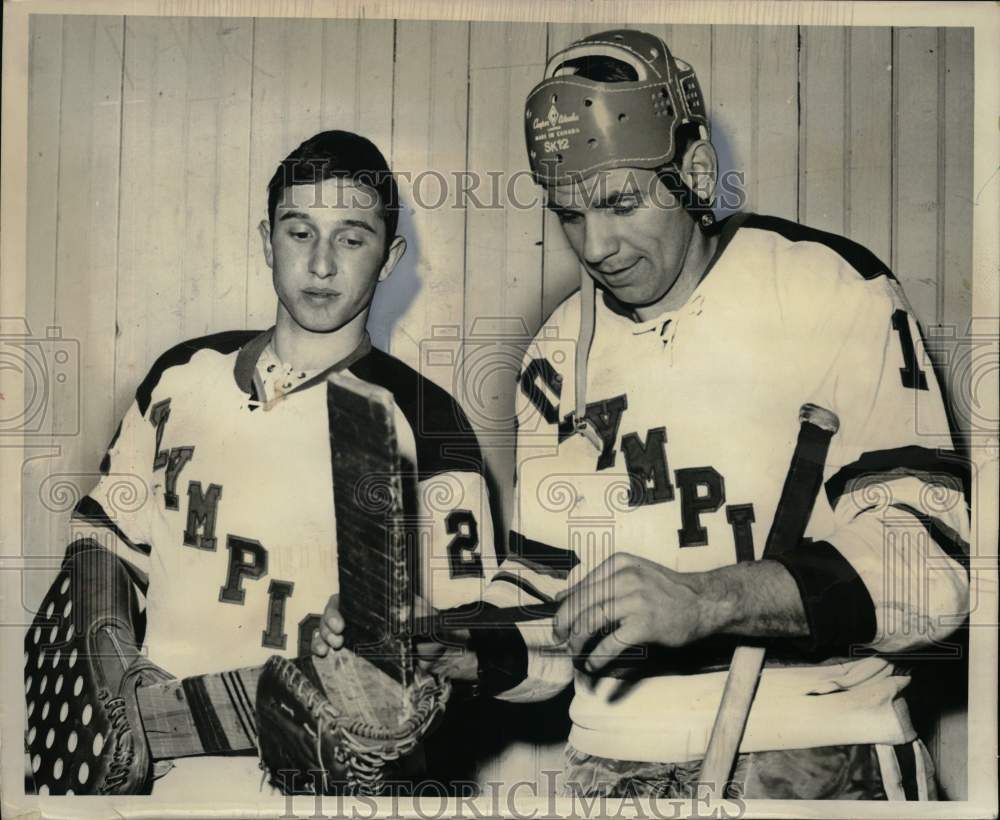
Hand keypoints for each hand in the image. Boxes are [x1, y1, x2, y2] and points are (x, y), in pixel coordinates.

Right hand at [310, 593, 477, 680]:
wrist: (436, 656)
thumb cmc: (430, 630)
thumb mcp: (425, 618)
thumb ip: (415, 615)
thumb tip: (403, 617)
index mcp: (374, 603)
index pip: (346, 598)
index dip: (336, 608)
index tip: (340, 624)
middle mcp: (361, 616)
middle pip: (332, 613)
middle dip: (327, 624)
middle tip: (338, 638)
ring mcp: (355, 635)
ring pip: (326, 630)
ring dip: (321, 638)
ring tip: (329, 649)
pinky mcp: (354, 655)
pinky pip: (330, 649)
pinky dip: (321, 650)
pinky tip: (323, 656)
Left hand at [553, 553, 723, 673]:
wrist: (704, 601)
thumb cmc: (666, 591)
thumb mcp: (631, 576)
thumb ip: (598, 585)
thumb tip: (561, 597)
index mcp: (618, 564)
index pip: (581, 587)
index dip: (564, 608)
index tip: (559, 624)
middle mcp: (625, 578)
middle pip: (582, 603)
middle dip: (565, 625)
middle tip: (561, 640)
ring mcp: (636, 600)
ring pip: (592, 621)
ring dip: (578, 641)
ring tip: (576, 653)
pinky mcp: (645, 623)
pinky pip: (611, 642)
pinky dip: (598, 656)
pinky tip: (593, 664)